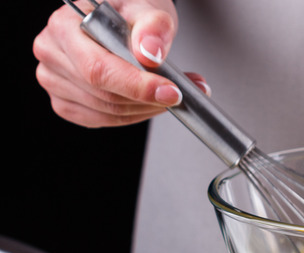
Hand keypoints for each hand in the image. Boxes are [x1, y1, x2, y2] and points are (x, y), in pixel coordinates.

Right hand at [33, 0, 207, 126]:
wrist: (123, 21)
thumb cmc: (130, 14)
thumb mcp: (148, 9)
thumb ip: (153, 27)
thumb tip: (150, 53)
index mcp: (64, 26)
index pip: (98, 69)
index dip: (137, 86)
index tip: (171, 92)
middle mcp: (52, 54)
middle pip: (104, 95)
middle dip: (150, 99)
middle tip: (181, 93)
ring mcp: (54, 81)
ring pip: (107, 112)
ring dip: (147, 109)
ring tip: (172, 93)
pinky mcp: (66, 102)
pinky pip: (103, 120)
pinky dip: (133, 115)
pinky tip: (150, 102)